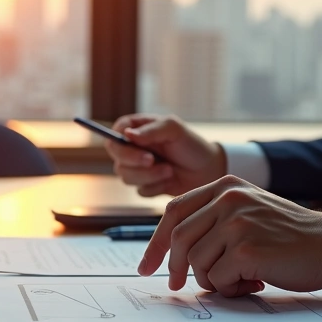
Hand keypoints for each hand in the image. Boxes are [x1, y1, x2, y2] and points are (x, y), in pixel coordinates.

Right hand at [105, 114, 225, 196]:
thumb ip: (151, 130)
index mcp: (137, 130)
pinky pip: (140, 191)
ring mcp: (138, 168)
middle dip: (135, 161)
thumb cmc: (191, 145)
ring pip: (126, 176)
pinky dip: (155, 187)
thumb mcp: (174, 130)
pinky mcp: (145, 185)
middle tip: (153, 160)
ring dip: (149, 176)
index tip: (135, 146)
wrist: (208, 170)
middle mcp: (133, 149)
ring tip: (169, 170)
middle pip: (117, 158)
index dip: (119, 143)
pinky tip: (169, 180)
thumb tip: (126, 134)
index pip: (113, 136)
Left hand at [138, 175, 321, 296]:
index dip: (156, 242)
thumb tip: (172, 250)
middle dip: (174, 267)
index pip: (174, 212)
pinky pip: (217, 278)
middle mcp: (228, 198)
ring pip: (196, 262)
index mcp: (224, 185)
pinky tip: (254, 281)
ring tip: (240, 278)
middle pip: (179, 239)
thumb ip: (212, 219)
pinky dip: (230, 288)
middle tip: (176, 285)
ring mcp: (236, 222)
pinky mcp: (245, 248)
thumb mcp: (247, 211)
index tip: (147, 265)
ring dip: (213, 280)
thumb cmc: (287, 236)